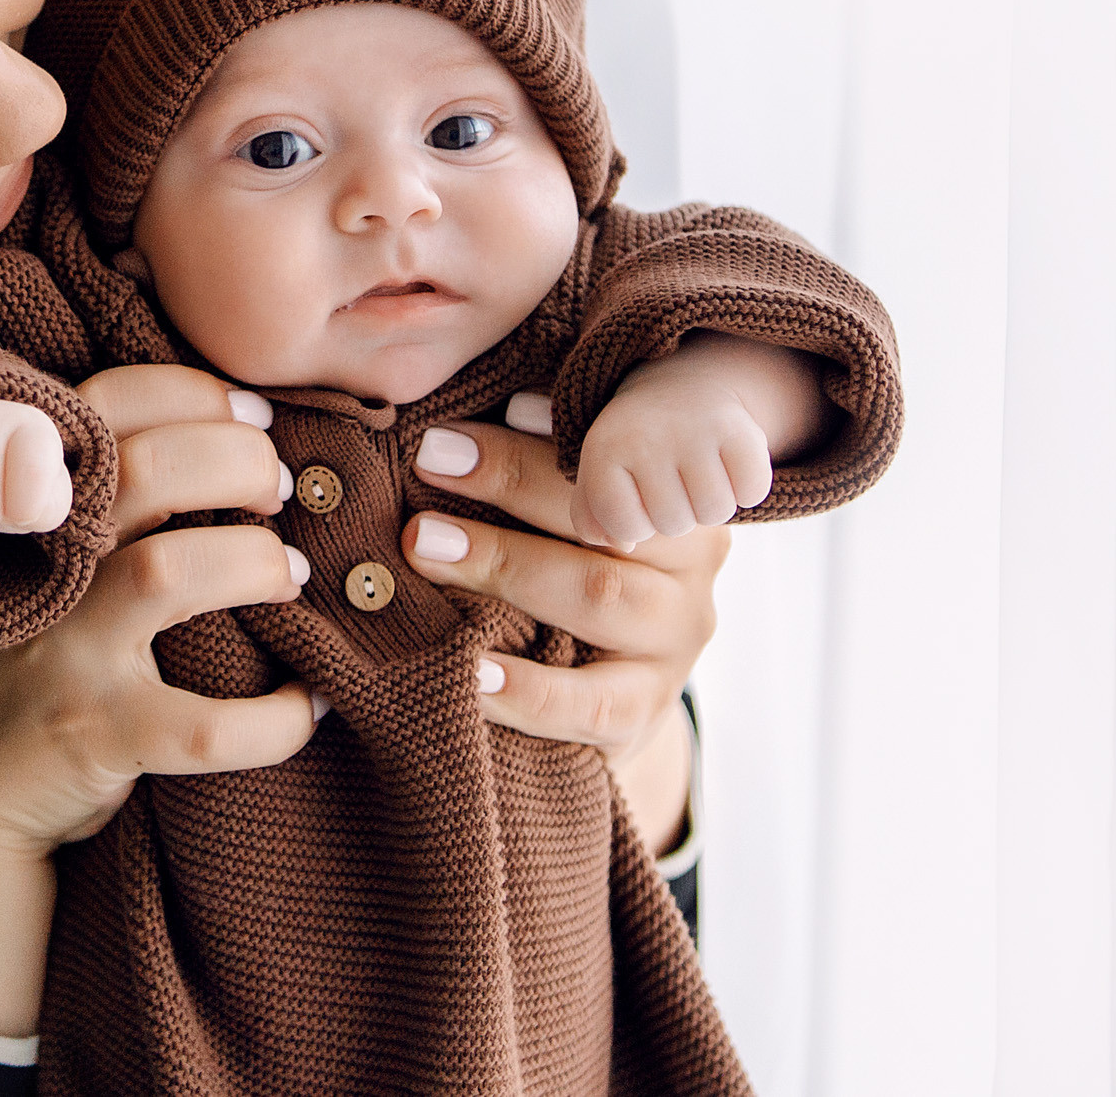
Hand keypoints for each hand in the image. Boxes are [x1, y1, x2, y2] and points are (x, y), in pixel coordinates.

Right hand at [0, 365, 310, 1035]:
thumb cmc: (13, 671)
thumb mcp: (28, 572)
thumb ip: (92, 514)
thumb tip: (225, 450)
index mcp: (31, 513)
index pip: (103, 406)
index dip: (192, 394)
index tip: (253, 416)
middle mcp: (40, 569)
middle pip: (144, 469)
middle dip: (237, 462)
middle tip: (280, 491)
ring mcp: (62, 653)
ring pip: (167, 572)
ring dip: (253, 562)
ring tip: (290, 577)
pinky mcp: (94, 736)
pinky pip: (204, 725)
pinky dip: (276, 717)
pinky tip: (309, 703)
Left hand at [401, 400, 722, 853]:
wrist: (609, 682)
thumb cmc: (567, 562)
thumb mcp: (568, 508)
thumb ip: (546, 459)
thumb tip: (492, 402)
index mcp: (672, 503)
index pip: (613, 460)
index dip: (531, 442)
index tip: (457, 427)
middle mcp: (688, 570)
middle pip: (602, 521)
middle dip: (509, 484)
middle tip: (426, 464)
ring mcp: (672, 646)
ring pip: (597, 597)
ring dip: (504, 566)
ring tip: (427, 546)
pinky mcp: (645, 713)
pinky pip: (588, 704)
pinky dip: (527, 691)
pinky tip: (472, 672)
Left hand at [576, 332, 828, 549]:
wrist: (679, 392)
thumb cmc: (634, 449)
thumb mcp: (600, 475)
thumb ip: (594, 519)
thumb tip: (624, 545)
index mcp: (604, 448)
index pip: (624, 526)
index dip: (637, 526)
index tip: (638, 500)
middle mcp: (646, 434)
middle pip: (673, 523)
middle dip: (677, 516)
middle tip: (674, 485)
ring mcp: (692, 428)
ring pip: (715, 512)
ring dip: (712, 507)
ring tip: (700, 479)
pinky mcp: (737, 425)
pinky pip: (752, 491)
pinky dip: (748, 491)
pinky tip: (730, 469)